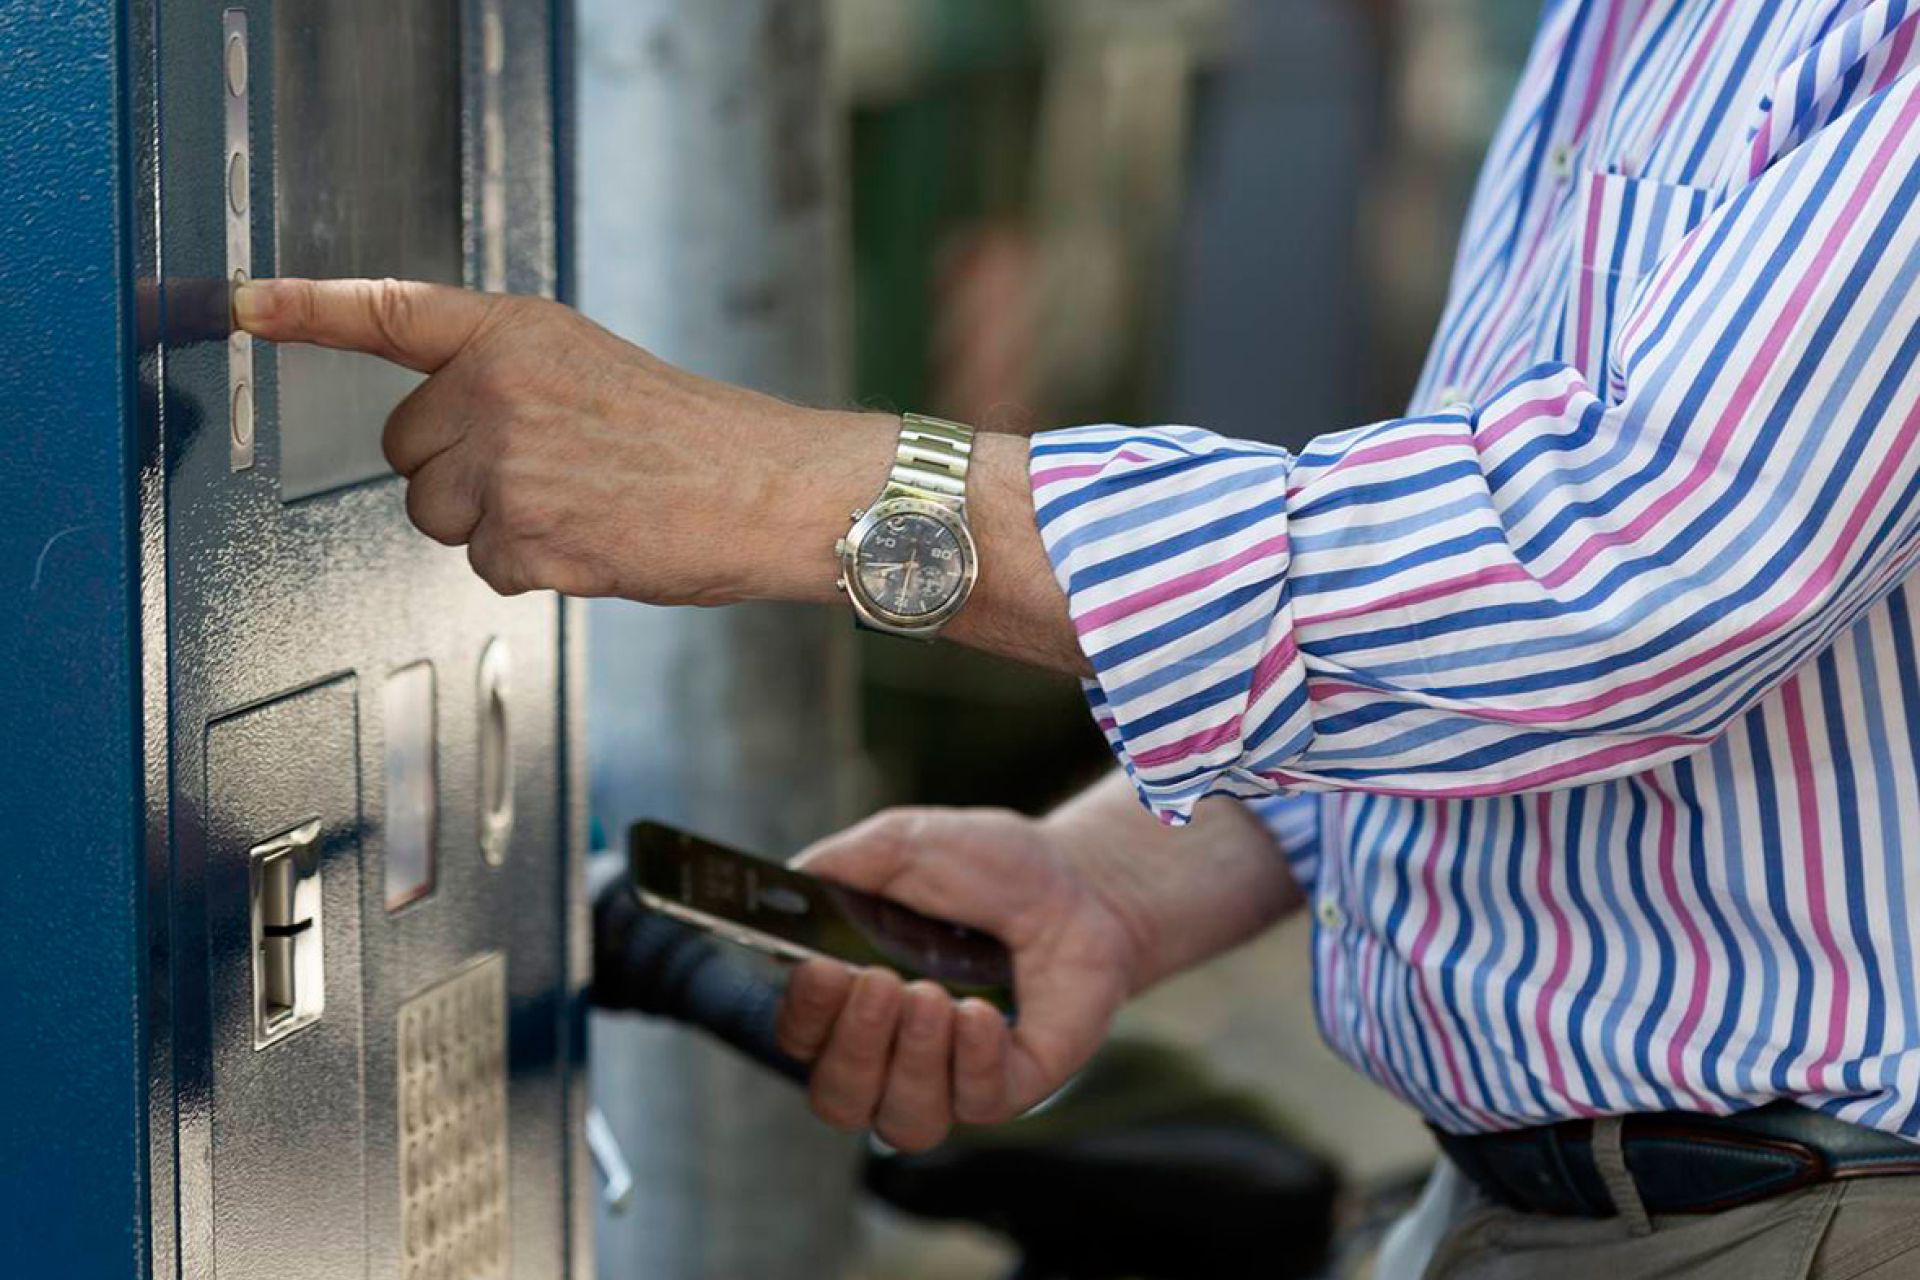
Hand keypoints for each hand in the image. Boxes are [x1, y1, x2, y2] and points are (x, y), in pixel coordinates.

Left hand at [236, 276, 1089, 674]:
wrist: (778, 489)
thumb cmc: (705, 441)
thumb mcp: (597, 372)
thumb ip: (512, 385)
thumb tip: (449, 443)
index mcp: (516, 333)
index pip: (392, 311)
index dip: (308, 308)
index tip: (241, 304)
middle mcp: (497, 388)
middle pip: (407, 452)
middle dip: (460, 475)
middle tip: (551, 476)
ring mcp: (507, 463)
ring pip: (439, 519)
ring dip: (498, 528)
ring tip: (585, 511)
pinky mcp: (526, 534)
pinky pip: (488, 569)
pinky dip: (538, 570)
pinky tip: (598, 545)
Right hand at [773, 807, 1143, 1151]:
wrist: (1077, 882)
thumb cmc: (986, 867)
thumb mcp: (904, 845)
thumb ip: (840, 866)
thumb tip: (786, 884)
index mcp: (853, 999)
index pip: (801, 1038)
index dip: (802, 1015)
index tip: (820, 969)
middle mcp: (894, 1051)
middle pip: (839, 1098)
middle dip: (852, 1045)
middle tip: (880, 982)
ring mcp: (952, 1075)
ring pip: (903, 1121)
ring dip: (910, 1060)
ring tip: (933, 996)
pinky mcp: (1010, 1085)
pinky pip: (977, 1103)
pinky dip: (972, 1060)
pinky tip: (980, 1013)